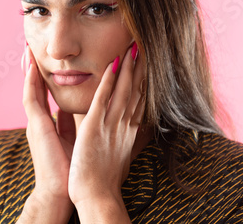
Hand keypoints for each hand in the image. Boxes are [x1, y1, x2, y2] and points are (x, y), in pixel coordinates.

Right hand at [19, 44, 75, 222]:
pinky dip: (31, 82)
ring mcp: (35, 122)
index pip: (44, 92)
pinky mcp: (36, 127)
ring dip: (29, 68)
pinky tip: (32, 67)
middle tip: (30, 46)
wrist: (61, 190)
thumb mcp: (71, 138)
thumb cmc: (68, 167)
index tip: (42, 57)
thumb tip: (75, 109)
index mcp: (48, 122)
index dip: (43, 74)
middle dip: (32, 67)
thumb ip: (69, 122)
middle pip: (34, 87)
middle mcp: (39, 119)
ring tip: (28, 49)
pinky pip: (31, 99)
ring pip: (30, 89)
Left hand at [68, 43, 146, 219]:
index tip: (148, 62)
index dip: (145, 80)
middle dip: (141, 68)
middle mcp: (124, 125)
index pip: (139, 99)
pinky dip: (109, 83)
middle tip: (144, 46)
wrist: (97, 196)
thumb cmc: (105, 178)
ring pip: (123, 91)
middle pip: (137, 91)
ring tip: (133, 47)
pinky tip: (113, 66)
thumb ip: (126, 138)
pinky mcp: (94, 128)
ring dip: (129, 69)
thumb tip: (132, 130)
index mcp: (128, 130)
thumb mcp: (121, 154)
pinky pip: (103, 101)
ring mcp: (110, 125)